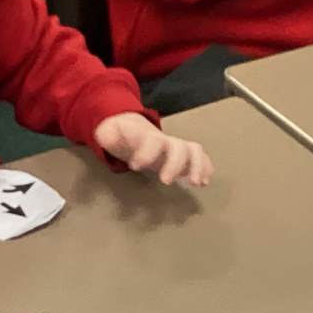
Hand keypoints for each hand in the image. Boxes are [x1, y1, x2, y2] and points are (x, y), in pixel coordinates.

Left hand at [94, 113, 212, 187]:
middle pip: (179, 147)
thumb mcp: (109, 134)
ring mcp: (176, 148)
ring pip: (194, 150)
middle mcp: (166, 141)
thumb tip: (107, 138)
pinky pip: (200, 158)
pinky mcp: (183, 156)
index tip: (135, 166)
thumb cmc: (121, 136)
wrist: (132, 128)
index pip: (152, 141)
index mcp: (148, 136)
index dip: (146, 152)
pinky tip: (204, 182)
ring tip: (196, 183)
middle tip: (165, 182)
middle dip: (175, 164)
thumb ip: (108, 137)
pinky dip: (205, 168)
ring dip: (198, 166)